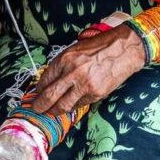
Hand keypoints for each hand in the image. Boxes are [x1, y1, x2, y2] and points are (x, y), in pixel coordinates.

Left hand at [29, 24, 145, 115]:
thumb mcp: (75, 50)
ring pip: (63, 106)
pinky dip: (73, 106)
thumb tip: (48, 82)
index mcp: (65, 59)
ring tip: (50, 112)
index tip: (35, 95)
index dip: (38, 91)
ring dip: (54, 111)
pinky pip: (80, 105)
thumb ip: (62, 66)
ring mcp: (85, 85)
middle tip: (36, 109)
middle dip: (40, 106)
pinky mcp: (96, 94)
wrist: (124, 49)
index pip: (44, 80)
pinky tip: (71, 105)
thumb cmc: (99, 47)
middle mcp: (73, 72)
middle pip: (49, 96)